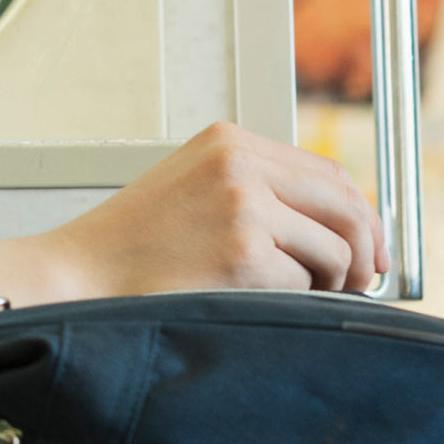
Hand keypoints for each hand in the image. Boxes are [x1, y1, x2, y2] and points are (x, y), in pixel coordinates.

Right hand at [37, 122, 381, 298]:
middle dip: (364, 249)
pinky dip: (291, 301)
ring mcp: (243, 207)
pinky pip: (305, 283)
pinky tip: (253, 302)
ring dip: (327, 281)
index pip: (327, 172)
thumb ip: (257, 192)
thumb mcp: (193, 189)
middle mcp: (240, 164)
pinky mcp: (244, 254)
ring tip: (292, 296)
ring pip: (335, 248)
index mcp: (229, 141)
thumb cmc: (131, 246)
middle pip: (345, 204)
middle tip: (361, 282)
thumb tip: (341, 229)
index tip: (368, 247)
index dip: (358, 213)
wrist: (75, 277)